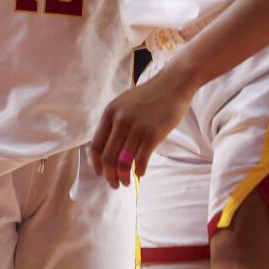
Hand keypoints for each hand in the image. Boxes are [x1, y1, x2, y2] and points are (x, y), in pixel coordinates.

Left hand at [90, 65, 196, 187]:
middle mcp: (120, 120)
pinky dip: (139, 171)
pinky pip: (141, 160)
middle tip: (114, 184)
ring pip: (123, 162)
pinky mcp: (152, 134)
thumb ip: (115, 123)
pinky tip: (140, 173)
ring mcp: (136, 127)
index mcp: (110, 113)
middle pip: (107, 157)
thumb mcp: (124, 104)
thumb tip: (107, 150)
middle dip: (109, 175)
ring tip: (127, 182)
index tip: (100, 173)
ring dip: (123, 177)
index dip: (96, 163)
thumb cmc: (149, 97)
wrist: (172, 85)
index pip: (96, 145)